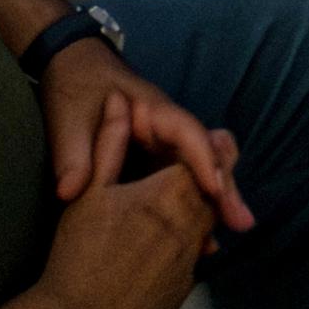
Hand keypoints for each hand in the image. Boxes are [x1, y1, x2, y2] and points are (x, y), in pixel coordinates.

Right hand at [36, 144, 212, 308]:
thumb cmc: (79, 257)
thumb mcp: (90, 192)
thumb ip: (110, 144)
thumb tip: (120, 102)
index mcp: (170, 196)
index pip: (205, 161)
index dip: (204, 151)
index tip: (197, 144)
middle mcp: (191, 228)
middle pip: (209, 196)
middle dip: (203, 184)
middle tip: (182, 176)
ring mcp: (190, 263)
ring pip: (205, 229)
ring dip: (196, 216)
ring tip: (167, 212)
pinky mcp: (183, 292)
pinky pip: (193, 260)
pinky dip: (184, 248)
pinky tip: (156, 251)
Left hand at [41, 40, 254, 233]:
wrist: (67, 68)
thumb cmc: (73, 86)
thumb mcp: (68, 119)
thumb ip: (74, 154)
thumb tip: (70, 193)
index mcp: (153, 110)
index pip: (188, 133)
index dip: (204, 159)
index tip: (215, 190)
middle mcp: (166, 128)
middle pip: (203, 155)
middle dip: (222, 187)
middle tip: (241, 223)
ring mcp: (162, 145)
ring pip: (194, 172)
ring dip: (211, 202)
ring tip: (221, 241)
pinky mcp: (153, 160)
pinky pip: (178, 183)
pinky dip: (190, 206)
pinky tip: (194, 238)